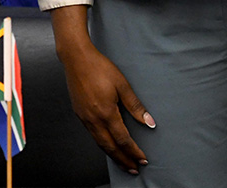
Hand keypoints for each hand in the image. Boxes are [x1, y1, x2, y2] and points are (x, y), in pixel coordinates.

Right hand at [53, 6, 151, 174]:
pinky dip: (102, 144)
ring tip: (122, 162)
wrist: (76, 58)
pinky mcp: (79, 114)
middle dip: (123, 160)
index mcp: (106, 113)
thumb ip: (136, 106)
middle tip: (134, 169)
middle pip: (110, 147)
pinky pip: (92, 135)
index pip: (122, 139)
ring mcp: (84, 118)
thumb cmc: (99, 67)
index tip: (143, 158)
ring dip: (112, 155)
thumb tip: (149, 122)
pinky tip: (107, 145)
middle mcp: (93, 119)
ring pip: (99, 143)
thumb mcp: (122, 85)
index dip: (133, 151)